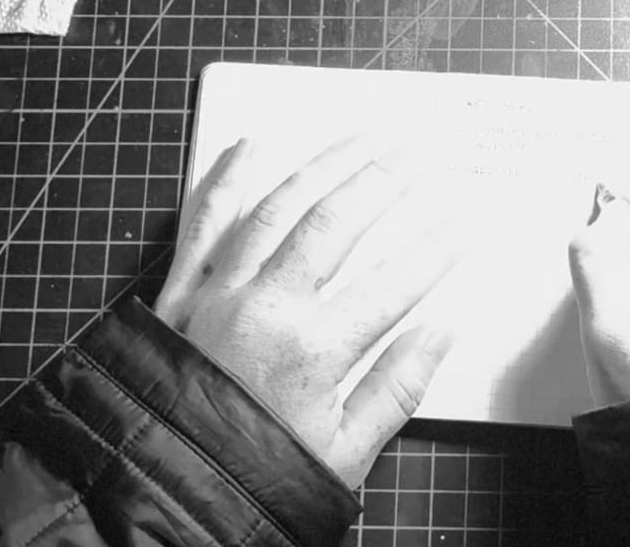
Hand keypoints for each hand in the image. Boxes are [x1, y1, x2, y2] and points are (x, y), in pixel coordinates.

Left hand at [154, 136, 464, 488]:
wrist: (164, 490)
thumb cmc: (255, 476)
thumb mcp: (345, 451)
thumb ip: (398, 386)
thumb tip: (441, 333)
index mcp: (314, 350)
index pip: (396, 282)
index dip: (438, 248)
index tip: (465, 224)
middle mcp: (266, 307)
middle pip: (338, 221)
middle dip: (386, 179)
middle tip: (419, 154)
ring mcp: (218, 292)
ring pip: (278, 206)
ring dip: (323, 165)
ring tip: (362, 139)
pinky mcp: (180, 292)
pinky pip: (204, 222)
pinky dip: (226, 181)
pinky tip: (251, 148)